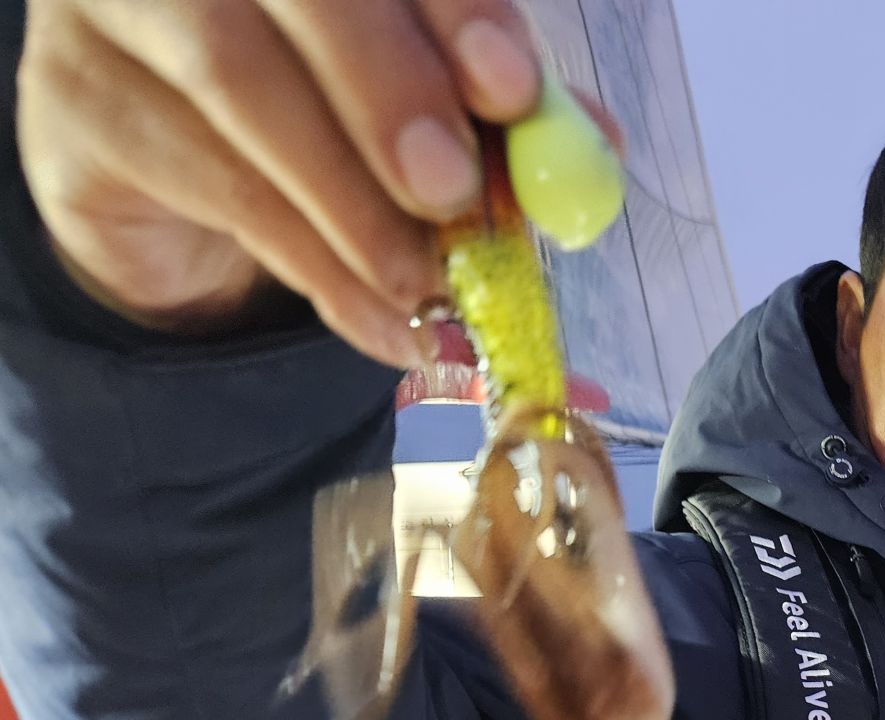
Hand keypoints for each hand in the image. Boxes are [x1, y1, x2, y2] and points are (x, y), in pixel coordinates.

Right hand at [16, 0, 543, 367]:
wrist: (173, 178)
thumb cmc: (323, 117)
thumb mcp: (426, 108)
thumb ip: (501, 113)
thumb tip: (595, 145)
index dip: (453, 6)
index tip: (511, 89)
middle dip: (390, 92)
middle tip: (451, 189)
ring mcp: (121, 4)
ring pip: (237, 83)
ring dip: (348, 201)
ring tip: (420, 283)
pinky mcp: (80, 95)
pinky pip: (206, 178)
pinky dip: (310, 262)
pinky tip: (375, 314)